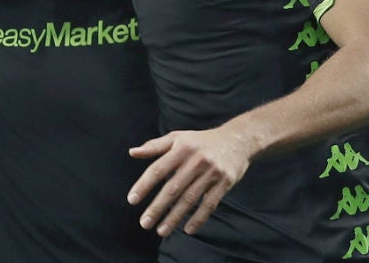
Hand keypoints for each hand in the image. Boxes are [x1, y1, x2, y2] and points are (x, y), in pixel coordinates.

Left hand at [127, 126, 251, 236]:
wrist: (237, 140)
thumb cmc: (200, 140)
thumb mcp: (177, 138)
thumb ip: (154, 146)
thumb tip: (132, 152)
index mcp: (180, 149)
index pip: (158, 169)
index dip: (144, 185)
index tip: (132, 200)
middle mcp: (195, 161)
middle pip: (173, 188)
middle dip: (157, 207)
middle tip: (144, 223)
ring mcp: (211, 173)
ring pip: (190, 199)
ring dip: (174, 217)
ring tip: (161, 231)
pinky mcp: (224, 183)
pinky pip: (209, 204)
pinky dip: (198, 218)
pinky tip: (187, 229)